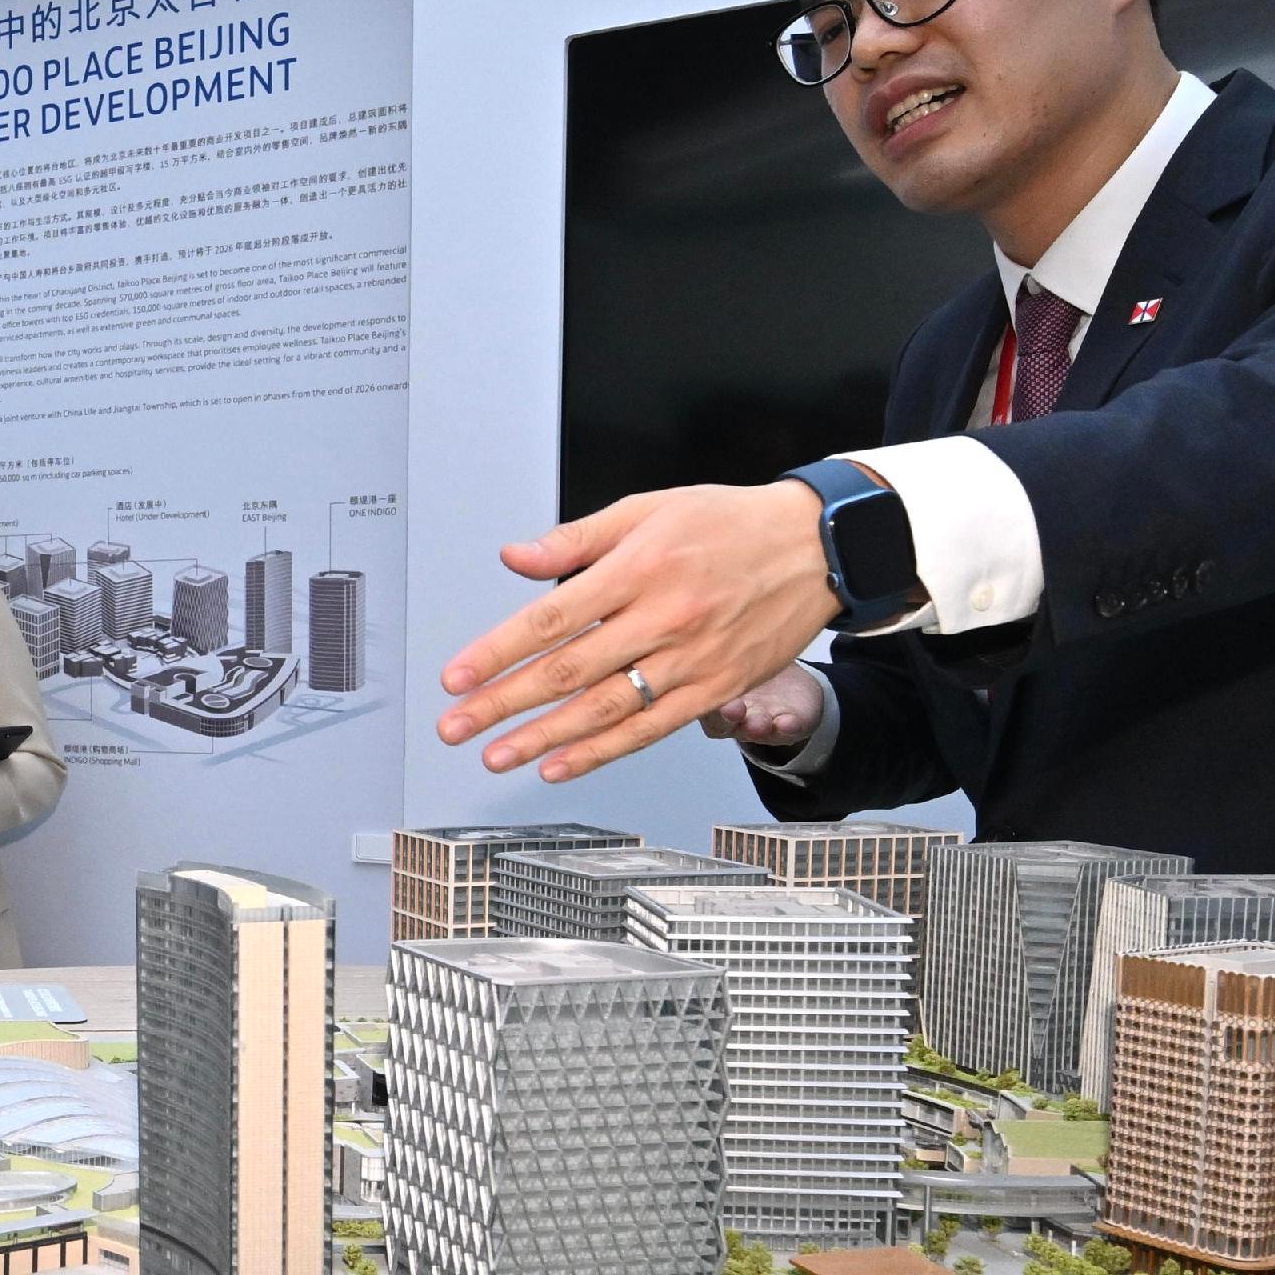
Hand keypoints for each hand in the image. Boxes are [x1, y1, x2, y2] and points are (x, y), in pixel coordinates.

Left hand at [435, 482, 840, 785]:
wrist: (819, 547)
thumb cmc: (729, 523)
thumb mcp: (649, 508)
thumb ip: (576, 538)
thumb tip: (514, 557)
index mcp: (638, 568)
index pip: (550, 619)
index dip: (497, 652)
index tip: (456, 677)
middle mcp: (662, 618)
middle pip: (568, 671)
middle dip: (503, 703)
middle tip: (455, 727)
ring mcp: (690, 659)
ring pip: (604, 709)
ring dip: (542, 738)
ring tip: (495, 755)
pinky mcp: (715, 688)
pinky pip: (649, 729)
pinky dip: (601, 752)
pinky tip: (560, 766)